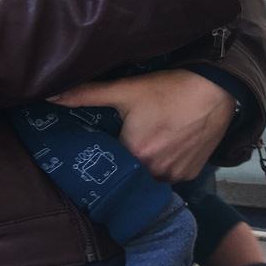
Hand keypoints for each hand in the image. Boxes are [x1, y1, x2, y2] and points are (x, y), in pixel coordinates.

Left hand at [50, 70, 232, 181]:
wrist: (216, 89)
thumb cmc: (168, 89)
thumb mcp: (124, 90)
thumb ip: (85, 95)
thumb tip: (50, 96)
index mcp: (136, 155)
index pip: (108, 161)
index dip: (102, 152)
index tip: (97, 143)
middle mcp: (156, 173)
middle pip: (128, 170)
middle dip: (122, 157)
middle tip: (120, 138)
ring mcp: (176, 176)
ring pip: (147, 174)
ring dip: (143, 162)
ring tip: (141, 140)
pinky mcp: (192, 174)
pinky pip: (168, 175)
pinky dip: (162, 163)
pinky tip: (161, 145)